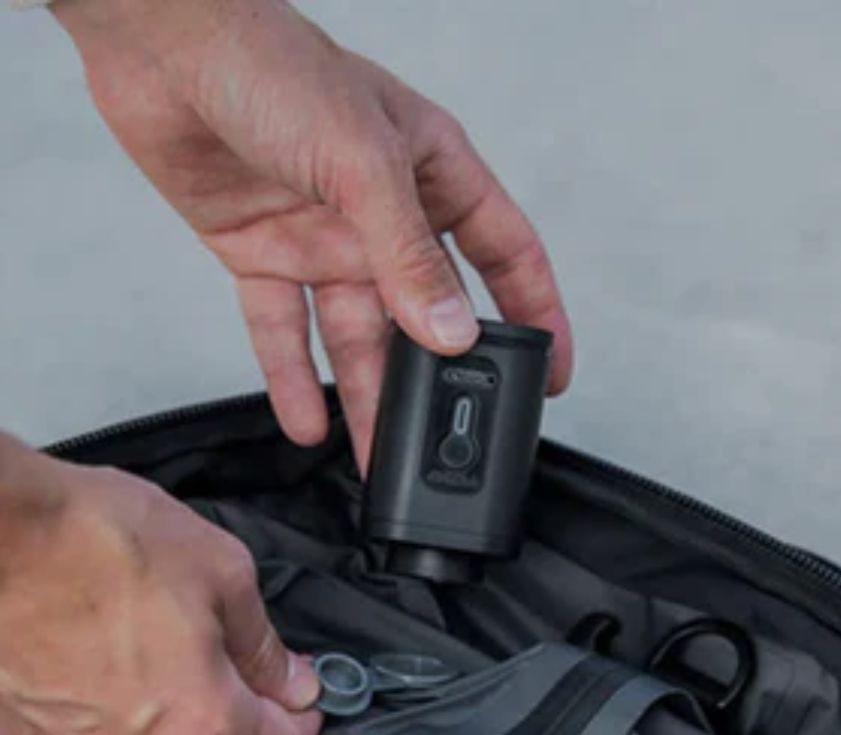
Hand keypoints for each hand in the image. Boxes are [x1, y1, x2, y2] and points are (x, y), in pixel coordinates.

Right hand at [0, 438, 321, 734]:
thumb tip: (293, 682)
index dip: (303, 724)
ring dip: (179, 705)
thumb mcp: (223, 574)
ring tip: (170, 639)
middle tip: (241, 653)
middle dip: (242, 709)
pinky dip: (122, 703)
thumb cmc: (104, 542)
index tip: (307, 694)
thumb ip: (264, 645)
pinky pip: (99, 731)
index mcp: (201, 722)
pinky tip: (116, 649)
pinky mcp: (30, 732)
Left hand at [53, 0, 573, 468]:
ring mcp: (325, 239)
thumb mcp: (364, 162)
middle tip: (445, 436)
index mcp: (432, 174)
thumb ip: (409, 255)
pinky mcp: (264, 255)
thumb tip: (453, 334)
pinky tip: (308, 424)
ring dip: (365, 394)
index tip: (551, 372)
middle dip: (435, 377)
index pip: (506, 254)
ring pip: (357, 335)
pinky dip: (292, 377)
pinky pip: (286, 330)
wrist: (158, 42)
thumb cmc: (272, 64)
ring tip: (375, 455)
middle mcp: (384, 215)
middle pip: (426, 314)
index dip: (536, 313)